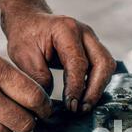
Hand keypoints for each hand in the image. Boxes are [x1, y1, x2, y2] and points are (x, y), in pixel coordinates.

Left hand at [0, 0, 115, 112]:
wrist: (30, 22)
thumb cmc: (26, 35)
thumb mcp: (23, 56)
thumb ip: (39, 78)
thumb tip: (52, 102)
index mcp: (66, 30)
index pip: (78, 63)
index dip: (76, 88)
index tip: (71, 106)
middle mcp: (84, 33)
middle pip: (103, 64)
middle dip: (95, 90)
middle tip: (82, 109)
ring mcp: (92, 40)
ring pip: (107, 66)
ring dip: (98, 88)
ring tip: (84, 105)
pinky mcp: (93, 49)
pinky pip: (103, 68)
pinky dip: (97, 83)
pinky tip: (85, 96)